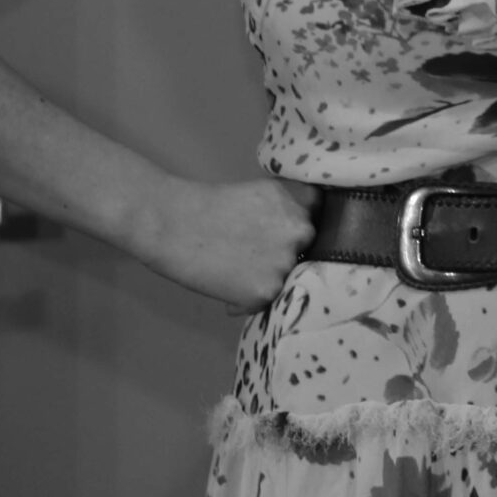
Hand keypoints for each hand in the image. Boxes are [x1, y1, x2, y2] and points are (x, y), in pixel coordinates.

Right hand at [132, 177, 317, 314]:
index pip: (322, 222)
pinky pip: (264, 302)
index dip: (301, 234)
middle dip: (284, 256)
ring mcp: (286, 262)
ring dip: (266, 280)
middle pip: (306, 252)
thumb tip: (304, 240)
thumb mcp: (262, 195)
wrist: (173, 224)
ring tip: (234, 270)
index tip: (285, 237)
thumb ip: (288, 213)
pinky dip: (246, 301)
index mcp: (302, 203)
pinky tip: (226, 288)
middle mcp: (302, 231)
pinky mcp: (266, 290)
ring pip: (286, 279)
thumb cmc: (211, 207)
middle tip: (252, 255)